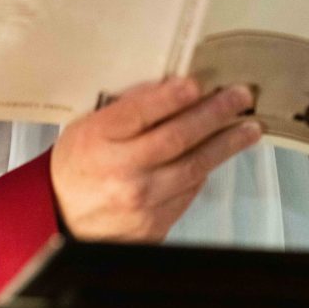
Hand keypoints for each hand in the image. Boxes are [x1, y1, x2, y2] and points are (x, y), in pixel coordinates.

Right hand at [49, 76, 260, 240]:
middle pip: (178, 137)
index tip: (197, 83)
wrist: (60, 217)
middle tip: (240, 97)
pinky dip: (205, 171)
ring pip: (193, 167)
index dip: (173, 96)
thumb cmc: (78, 164)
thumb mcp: (90, 125)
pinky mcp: (153, 225)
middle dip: (215, 113)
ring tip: (249, 128)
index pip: (142, 112)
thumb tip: (169, 86)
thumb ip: (127, 107)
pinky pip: (189, 192)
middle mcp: (121, 171)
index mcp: (100, 139)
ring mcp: (140, 202)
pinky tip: (219, 154)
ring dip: (226, 144)